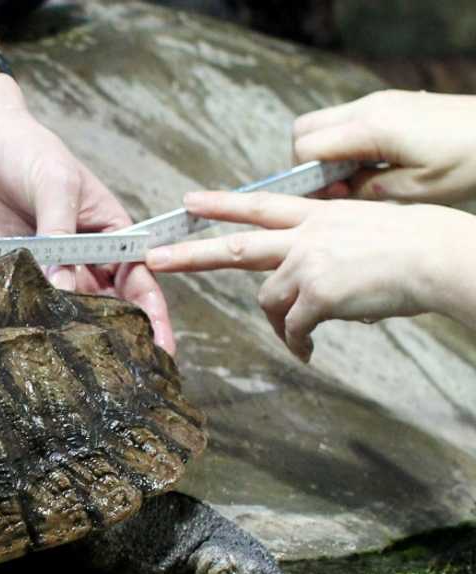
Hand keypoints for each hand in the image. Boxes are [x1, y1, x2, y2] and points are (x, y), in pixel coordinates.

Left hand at [0, 75, 174, 353]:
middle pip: (108, 307)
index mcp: (109, 234)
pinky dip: (32, 326)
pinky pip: (27, 307)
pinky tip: (34, 348)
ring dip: (74, 337)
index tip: (161, 349)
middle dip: (118, 338)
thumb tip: (61, 287)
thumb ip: (60, 234)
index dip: (153, 317)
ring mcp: (47, 271)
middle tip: (124, 375)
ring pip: (68, 314)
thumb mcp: (56, 184)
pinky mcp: (12, 277)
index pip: (139, 280)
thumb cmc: (26, 152)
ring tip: (81, 369)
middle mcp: (83, 259)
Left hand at [144, 191, 475, 361]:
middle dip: (190, 253)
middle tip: (154, 258)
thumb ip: (332, 247)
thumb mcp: (367, 230)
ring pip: (269, 300)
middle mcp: (307, 235)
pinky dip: (298, 344)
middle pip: (236, 245)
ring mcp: (309, 263)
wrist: (439, 256)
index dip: (221, 204)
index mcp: (319, 216)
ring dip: (280, 324)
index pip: (259, 206)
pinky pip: (294, 327)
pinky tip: (308, 353)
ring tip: (298, 338)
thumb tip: (320, 278)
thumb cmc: (418, 246)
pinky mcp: (318, 293)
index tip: (189, 201)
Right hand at [295, 90, 475, 203]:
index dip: (306, 177)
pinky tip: (373, 165)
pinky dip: (346, 144)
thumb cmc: (470, 161)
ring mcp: (381, 101)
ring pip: (325, 123)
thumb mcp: (415, 190)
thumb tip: (332, 192)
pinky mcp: (392, 103)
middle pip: (305, 128)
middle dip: (307, 161)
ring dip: (327, 152)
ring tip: (355, 179)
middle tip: (332, 188)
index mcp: (372, 128)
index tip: (326, 197)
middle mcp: (370, 107)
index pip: (306, 147)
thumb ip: (363, 190)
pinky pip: (349, 121)